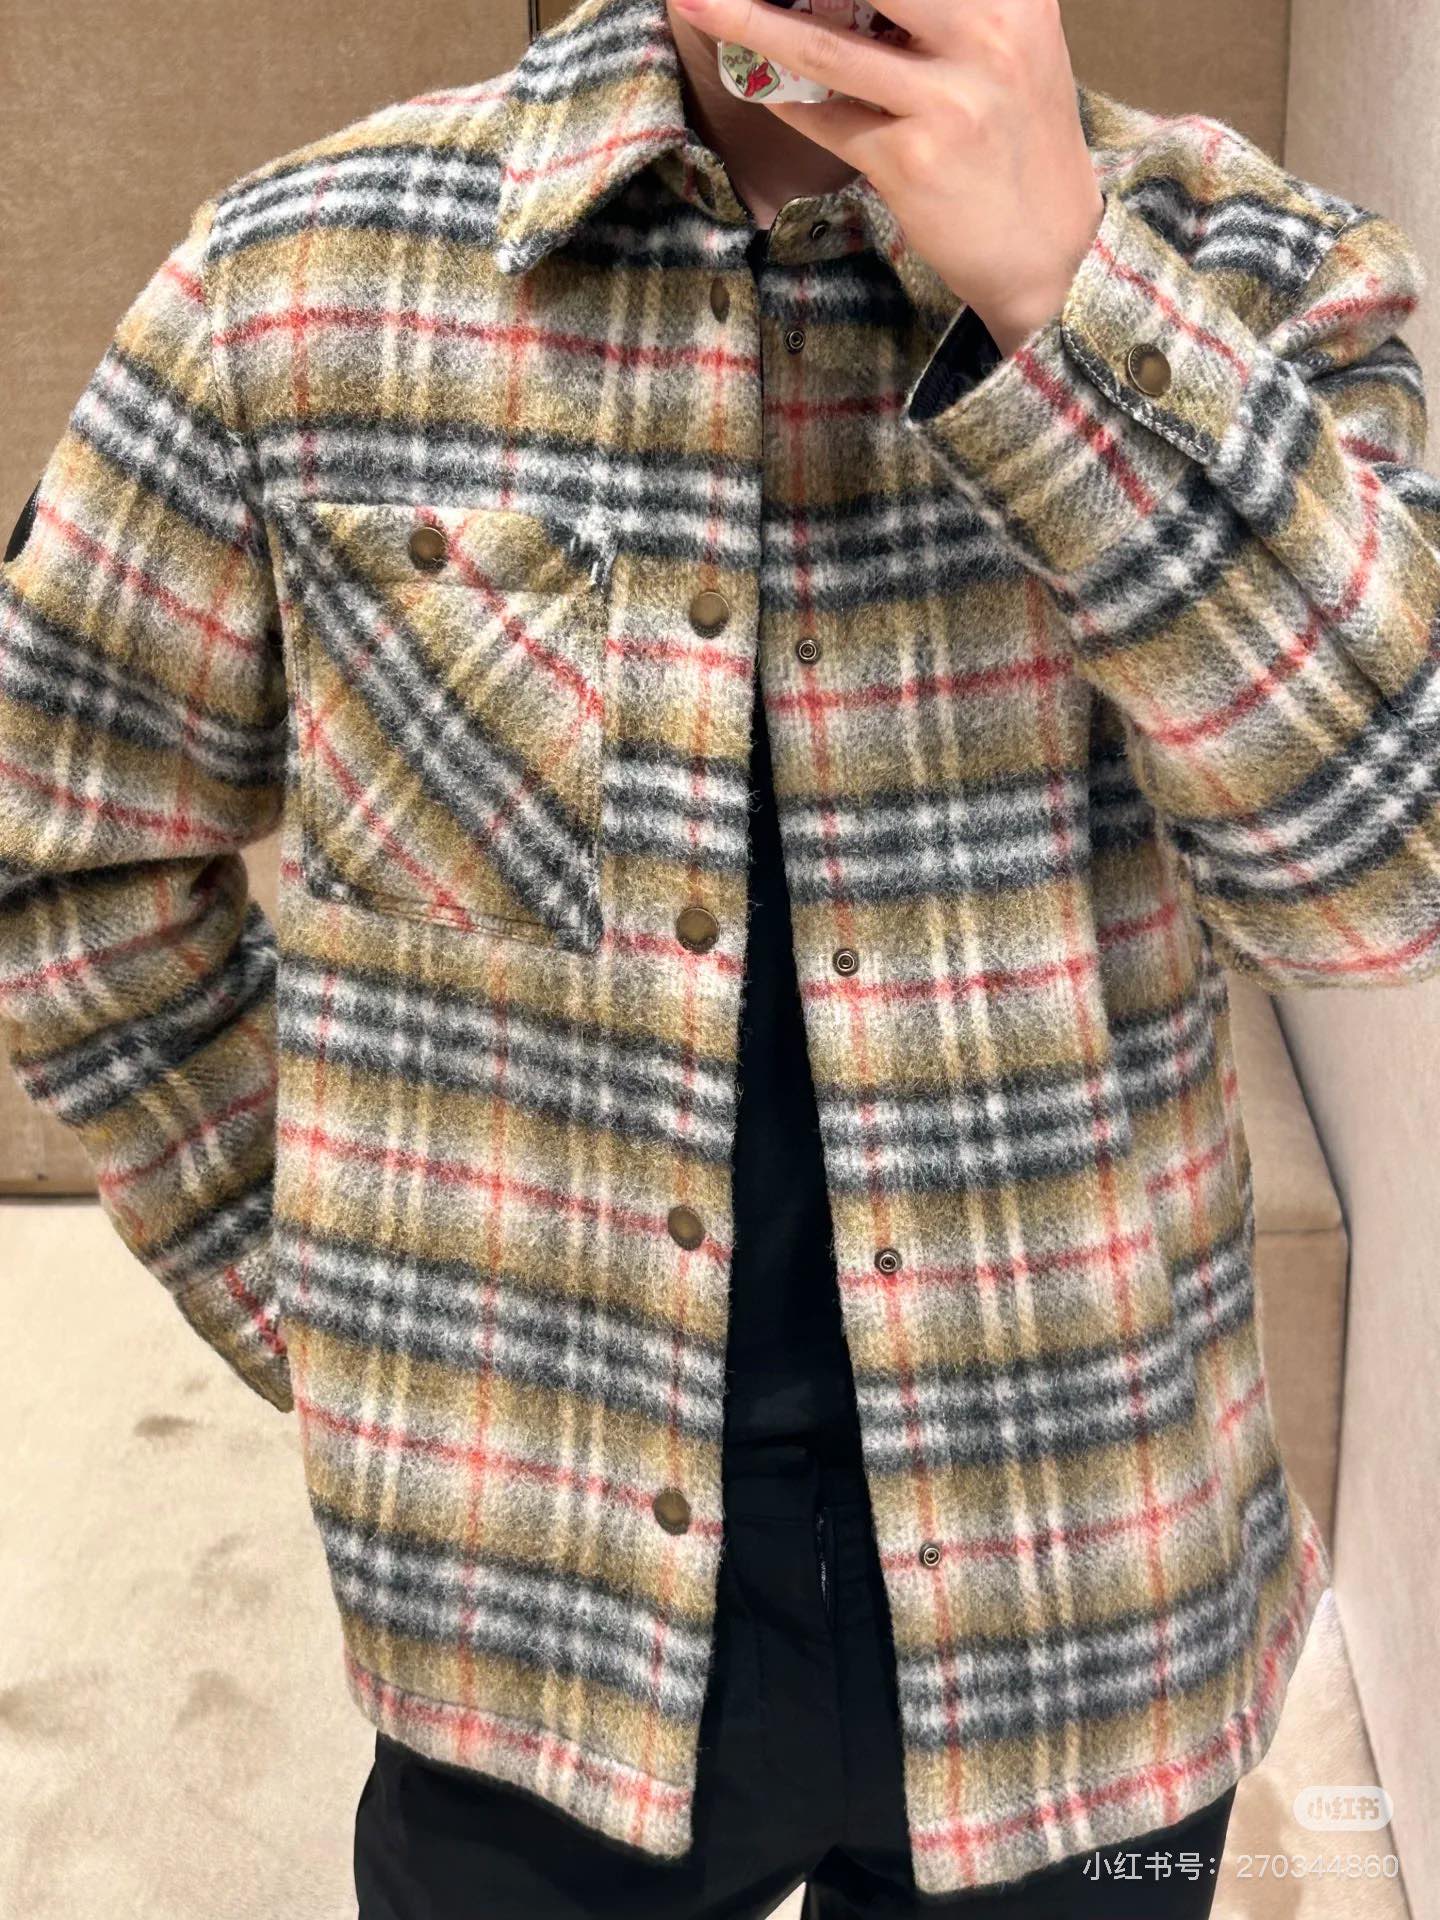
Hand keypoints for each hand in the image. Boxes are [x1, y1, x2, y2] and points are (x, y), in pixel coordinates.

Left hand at [669, 0, 1104, 356]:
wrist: (1050, 250)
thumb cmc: (1018, 139)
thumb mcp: (1012, 43)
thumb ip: (948, 6)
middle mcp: (987, 33)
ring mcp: (948, 101)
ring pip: (823, 48)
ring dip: (748, 19)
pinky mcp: (912, 162)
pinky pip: (825, 119)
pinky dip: (782, 97)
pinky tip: (753, 77)